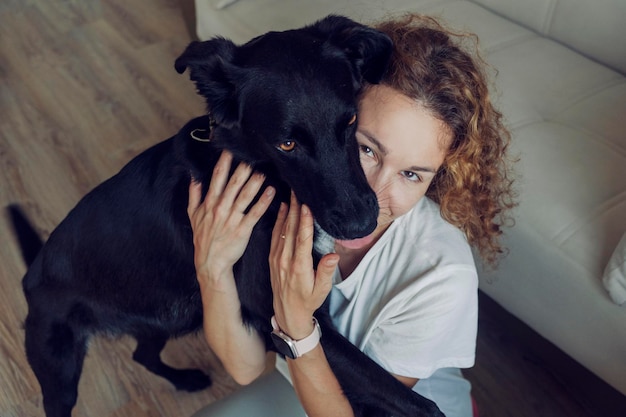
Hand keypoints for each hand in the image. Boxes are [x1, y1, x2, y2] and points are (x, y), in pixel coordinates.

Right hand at [188, 151, 275, 285]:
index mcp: (210, 202)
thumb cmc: (203, 239)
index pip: (217, 177)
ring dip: (255, 181)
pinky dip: (263, 201)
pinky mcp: (243, 229)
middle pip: (233, 183)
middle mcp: (221, 207)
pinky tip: (271, 192)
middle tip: (253, 154)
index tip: (231, 148)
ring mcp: (232, 218)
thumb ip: (194, 195)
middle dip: (243, 167)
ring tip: (264, 170)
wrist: (209, 262)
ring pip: (245, 195)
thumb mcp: (192, 216)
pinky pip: (255, 212)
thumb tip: (193, 177)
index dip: (224, 162)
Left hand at [269, 192, 338, 338]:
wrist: (287, 313)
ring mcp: (277, 258)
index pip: (302, 239)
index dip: (305, 221)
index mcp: (299, 267)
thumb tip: (333, 255)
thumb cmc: (308, 301)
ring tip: (291, 193)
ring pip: (282, 229)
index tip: (307, 205)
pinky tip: (282, 208)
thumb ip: (326, 272)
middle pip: (291, 229)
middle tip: (298, 190)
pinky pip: (275, 235)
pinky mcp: (272, 257)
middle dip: (296, 208)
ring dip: (287, 211)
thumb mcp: (321, 290)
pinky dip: (278, 220)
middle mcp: (286, 260)